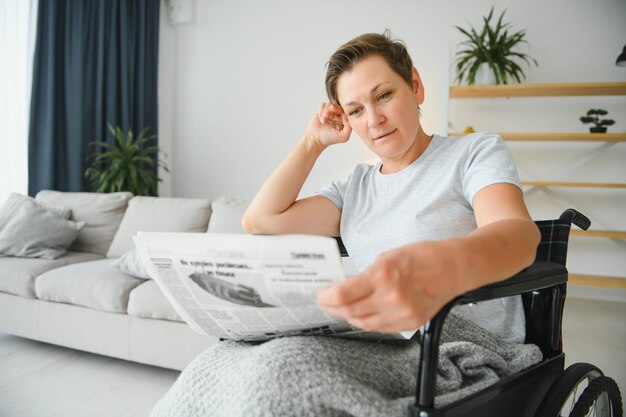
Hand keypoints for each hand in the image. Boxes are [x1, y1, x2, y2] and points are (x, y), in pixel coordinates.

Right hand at [305, 103, 351, 148]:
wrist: (316, 139)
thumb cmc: (330, 139)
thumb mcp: (344, 136)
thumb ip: (349, 126)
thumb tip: (345, 114)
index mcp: (344, 121)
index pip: (346, 111)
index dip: (342, 112)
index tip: (338, 118)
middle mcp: (337, 116)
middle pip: (338, 106)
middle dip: (333, 110)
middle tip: (327, 116)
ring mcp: (329, 113)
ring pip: (330, 104)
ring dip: (326, 112)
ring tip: (323, 121)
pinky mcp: (322, 111)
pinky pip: (323, 105)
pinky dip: (321, 111)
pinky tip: (320, 119)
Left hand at [316, 240, 472, 332]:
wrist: (455, 267)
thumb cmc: (423, 256)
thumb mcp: (387, 257)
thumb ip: (366, 275)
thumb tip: (346, 288)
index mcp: (383, 276)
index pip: (343, 295)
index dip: (326, 298)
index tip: (320, 295)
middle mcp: (392, 298)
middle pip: (351, 312)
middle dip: (334, 308)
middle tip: (326, 303)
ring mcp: (403, 314)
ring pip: (364, 324)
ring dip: (349, 317)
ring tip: (341, 310)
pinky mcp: (411, 323)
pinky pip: (381, 328)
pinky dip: (367, 322)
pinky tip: (362, 314)